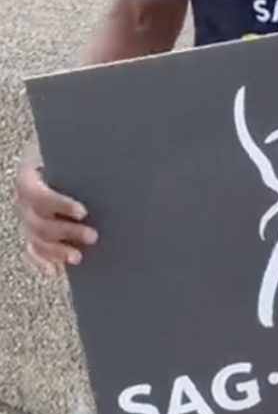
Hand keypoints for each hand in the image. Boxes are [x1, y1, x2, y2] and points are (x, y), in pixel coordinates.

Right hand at [12, 147, 96, 273]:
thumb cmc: (74, 147)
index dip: (59, 204)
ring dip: (55, 251)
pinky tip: (53, 269)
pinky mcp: (32, 228)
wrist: (61, 152)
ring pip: (35, 238)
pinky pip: (30, 248)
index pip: (38, 194)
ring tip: (78, 257)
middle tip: (93, 236)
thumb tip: (119, 154)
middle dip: (65, 232)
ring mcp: (25, 215)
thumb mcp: (76, 145)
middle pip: (38, 221)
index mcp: (29, 174)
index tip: (83, 212)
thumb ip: (88, 151)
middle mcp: (22, 198)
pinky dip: (40, 259)